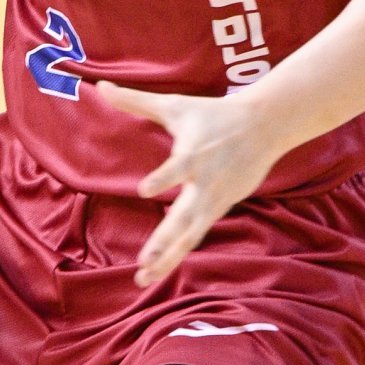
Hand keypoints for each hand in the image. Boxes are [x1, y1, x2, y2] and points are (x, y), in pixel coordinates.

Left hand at [95, 79, 286, 287]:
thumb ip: (135, 101)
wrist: (264, 126)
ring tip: (145, 277)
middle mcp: (205, 182)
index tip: (145, 191)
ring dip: (169, 257)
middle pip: (184, 217)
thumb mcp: (174, 105)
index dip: (162, 179)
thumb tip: (100, 86)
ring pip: (191, 235)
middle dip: (164, 241)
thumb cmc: (213, 114)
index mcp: (193, 155)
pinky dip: (180, 251)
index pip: (177, 169)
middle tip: (143, 262)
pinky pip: (198, 234)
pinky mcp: (223, 207)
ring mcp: (216, 199)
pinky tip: (160, 269)